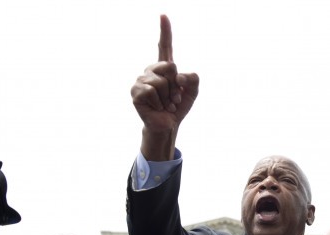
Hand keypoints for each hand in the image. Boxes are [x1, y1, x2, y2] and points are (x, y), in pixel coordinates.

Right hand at [132, 15, 198, 160]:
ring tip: (165, 104)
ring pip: (161, 81)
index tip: (163, 15)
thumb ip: (193, 79)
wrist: (168, 125)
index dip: (165, 31)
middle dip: (176, 86)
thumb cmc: (177, 108)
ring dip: (168, 98)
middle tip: (173, 99)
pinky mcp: (136, 92)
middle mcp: (151, 70)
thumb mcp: (192, 92)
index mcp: (165, 68)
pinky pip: (152, 90)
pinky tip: (157, 108)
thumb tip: (178, 75)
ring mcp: (142, 80)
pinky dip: (159, 102)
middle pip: (170, 66)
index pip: (165, 46)